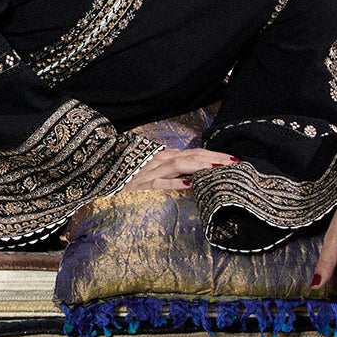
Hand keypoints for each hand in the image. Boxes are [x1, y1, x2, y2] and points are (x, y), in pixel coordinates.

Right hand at [121, 146, 237, 191]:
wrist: (100, 168)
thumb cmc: (128, 169)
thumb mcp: (152, 166)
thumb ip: (169, 166)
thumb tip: (189, 173)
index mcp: (165, 156)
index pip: (195, 152)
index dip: (214, 154)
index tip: (233, 159)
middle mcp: (161, 160)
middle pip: (193, 156)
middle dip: (215, 158)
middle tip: (236, 162)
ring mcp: (152, 171)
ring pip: (180, 165)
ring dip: (201, 166)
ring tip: (219, 168)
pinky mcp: (142, 184)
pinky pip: (161, 183)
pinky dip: (176, 182)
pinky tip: (190, 184)